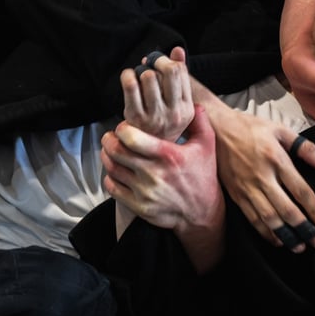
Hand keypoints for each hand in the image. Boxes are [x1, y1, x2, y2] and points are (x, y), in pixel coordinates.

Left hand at [101, 105, 224, 271]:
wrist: (201, 213)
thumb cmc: (202, 176)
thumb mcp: (207, 146)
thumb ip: (199, 121)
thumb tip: (192, 103)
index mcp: (168, 156)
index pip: (132, 138)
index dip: (122, 129)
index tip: (123, 127)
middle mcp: (154, 174)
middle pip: (117, 152)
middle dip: (109, 140)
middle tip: (111, 136)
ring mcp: (144, 192)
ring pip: (112, 168)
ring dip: (107, 156)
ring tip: (111, 151)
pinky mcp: (138, 206)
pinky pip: (113, 187)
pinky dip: (110, 176)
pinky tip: (116, 171)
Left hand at [120, 46, 193, 141]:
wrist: (152, 164)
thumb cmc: (165, 130)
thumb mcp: (182, 109)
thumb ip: (181, 79)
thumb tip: (177, 50)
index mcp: (187, 110)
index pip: (180, 72)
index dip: (166, 61)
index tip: (158, 63)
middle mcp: (174, 114)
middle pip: (167, 71)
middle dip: (156, 63)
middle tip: (148, 67)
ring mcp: (155, 118)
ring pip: (148, 76)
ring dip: (140, 72)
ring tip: (138, 78)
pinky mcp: (135, 120)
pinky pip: (130, 87)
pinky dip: (127, 77)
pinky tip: (127, 79)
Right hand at [202, 95, 314, 250]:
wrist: (215, 128)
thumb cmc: (248, 128)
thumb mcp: (279, 129)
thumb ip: (304, 148)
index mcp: (276, 159)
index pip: (301, 191)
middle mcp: (262, 176)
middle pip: (287, 210)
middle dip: (305, 229)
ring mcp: (247, 187)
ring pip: (269, 218)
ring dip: (286, 236)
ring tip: (299, 247)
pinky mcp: (235, 193)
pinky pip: (251, 218)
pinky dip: (265, 232)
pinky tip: (276, 240)